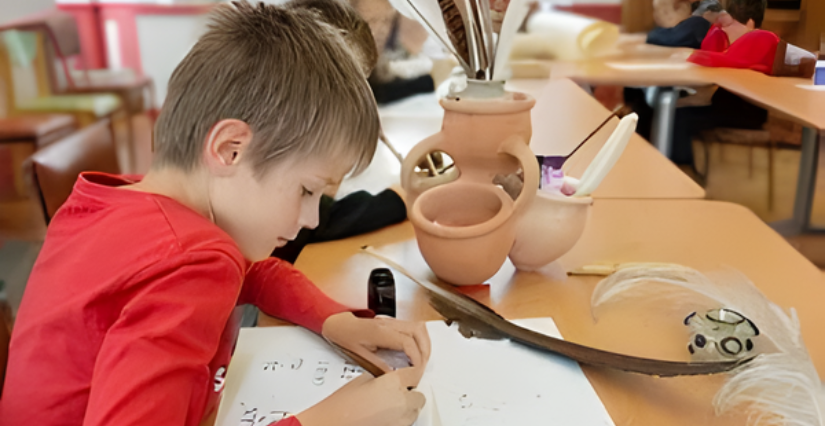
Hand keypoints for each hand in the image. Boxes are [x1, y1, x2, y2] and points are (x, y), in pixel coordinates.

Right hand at [295, 367, 424, 425]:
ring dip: (407, 407)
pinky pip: (406, 423)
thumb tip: (386, 379)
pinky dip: (400, 419)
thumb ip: (380, 377)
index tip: (409, 374)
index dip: (411, 373)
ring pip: (414, 412)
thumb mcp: (361, 379)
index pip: (415, 374)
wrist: (332, 424)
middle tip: (398, 391)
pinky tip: (386, 416)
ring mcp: (400, 421)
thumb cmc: (341, 405)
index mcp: (393, 384)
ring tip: (390, 405)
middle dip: (411, 393)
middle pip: (419, 396)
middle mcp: (401, 402)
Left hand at [322, 313, 430, 380]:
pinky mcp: (393, 321)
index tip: (417, 368)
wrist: (340, 324)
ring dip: (424, 342)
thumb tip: (394, 377)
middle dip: (425, 349)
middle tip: (423, 364)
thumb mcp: (360, 356)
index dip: (416, 356)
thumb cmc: (346, 337)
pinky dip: (419, 338)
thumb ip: (379, 366)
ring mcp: (392, 320)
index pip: (407, 342)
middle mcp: (388, 323)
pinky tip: (416, 350)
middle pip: (418, 330)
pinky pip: (413, 327)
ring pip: (418, 326)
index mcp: (380, 332)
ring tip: (422, 358)